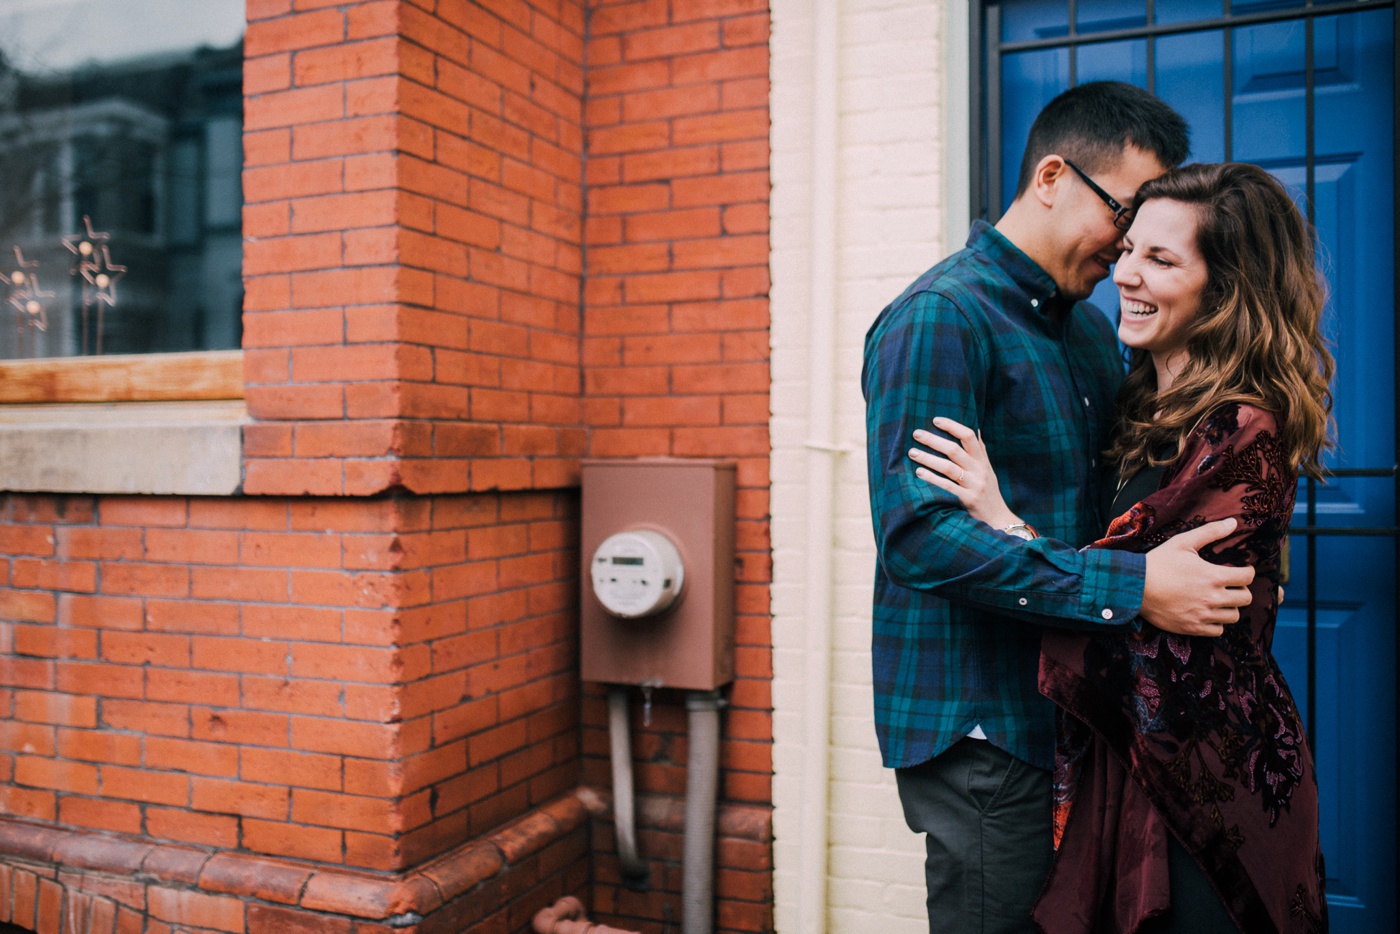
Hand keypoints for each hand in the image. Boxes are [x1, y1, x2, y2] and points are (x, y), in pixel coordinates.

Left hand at [909, 417, 1018, 528]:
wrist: (998, 518)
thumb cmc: (989, 492)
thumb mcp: (988, 470)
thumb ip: (981, 451)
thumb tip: (975, 429)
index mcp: (982, 460)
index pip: (968, 436)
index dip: (952, 426)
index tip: (935, 420)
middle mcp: (979, 470)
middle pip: (954, 450)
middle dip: (934, 440)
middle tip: (916, 433)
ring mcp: (974, 485)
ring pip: (949, 467)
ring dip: (928, 458)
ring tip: (912, 452)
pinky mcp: (968, 499)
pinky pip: (947, 487)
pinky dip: (933, 479)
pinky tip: (919, 473)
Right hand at [1141, 518, 1255, 636]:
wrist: (1134, 587)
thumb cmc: (1158, 562)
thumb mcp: (1183, 542)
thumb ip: (1210, 532)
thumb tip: (1233, 522)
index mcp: (1213, 576)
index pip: (1247, 577)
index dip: (1247, 572)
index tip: (1242, 570)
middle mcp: (1212, 598)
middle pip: (1245, 599)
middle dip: (1241, 590)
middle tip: (1230, 586)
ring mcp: (1203, 615)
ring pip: (1233, 616)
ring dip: (1230, 607)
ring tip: (1219, 600)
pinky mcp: (1192, 627)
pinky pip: (1218, 631)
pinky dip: (1216, 623)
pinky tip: (1207, 613)